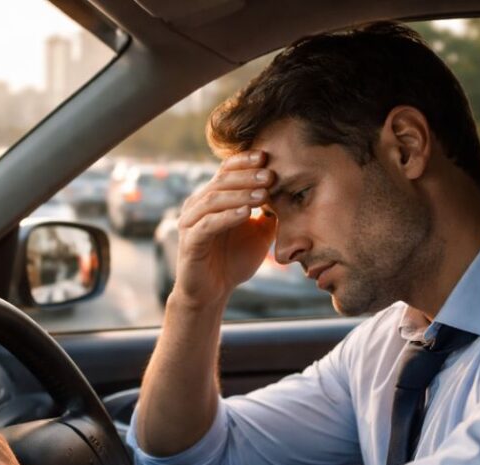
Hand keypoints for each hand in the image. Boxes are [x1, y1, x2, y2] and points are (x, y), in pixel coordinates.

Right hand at [173, 151, 277, 307]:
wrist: (213, 292)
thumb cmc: (233, 261)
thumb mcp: (259, 234)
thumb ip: (269, 213)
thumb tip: (290, 193)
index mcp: (213, 199)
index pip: (226, 171)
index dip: (245, 161)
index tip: (268, 156)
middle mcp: (198, 205)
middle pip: (221, 181)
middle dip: (247, 176)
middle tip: (270, 175)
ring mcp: (191, 222)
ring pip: (214, 200)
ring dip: (240, 194)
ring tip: (264, 194)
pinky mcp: (190, 241)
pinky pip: (208, 224)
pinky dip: (227, 217)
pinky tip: (246, 213)